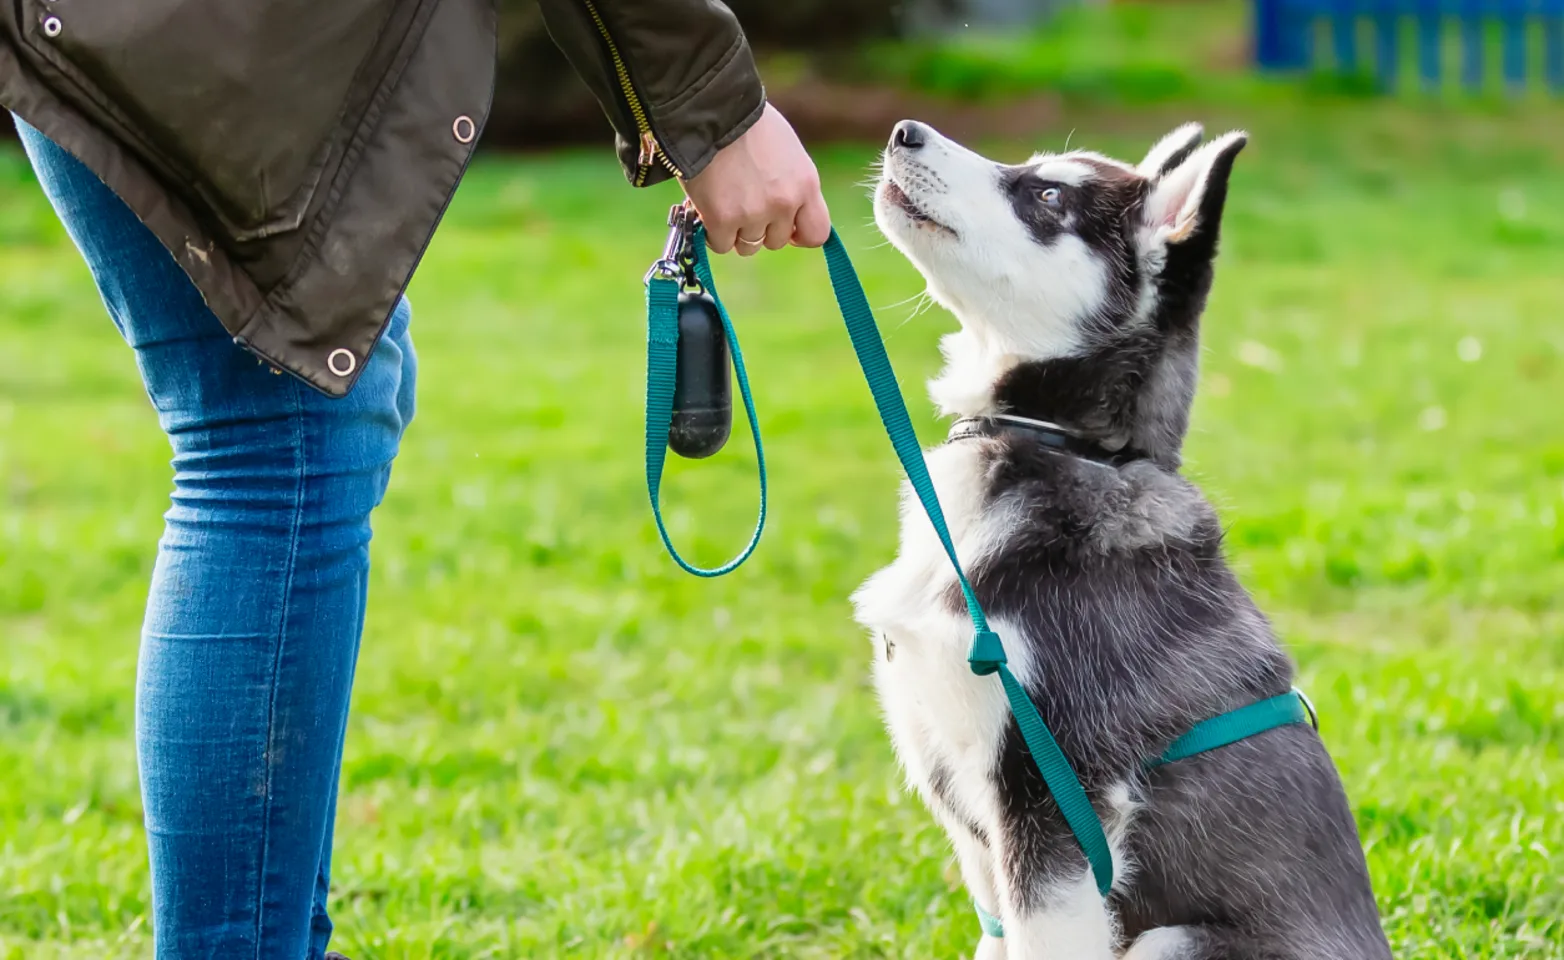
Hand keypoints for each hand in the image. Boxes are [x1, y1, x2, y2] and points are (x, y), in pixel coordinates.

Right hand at [682, 103, 830, 256]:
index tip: (786, 229)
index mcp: (806, 184)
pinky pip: (720, 245)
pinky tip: (708, 209)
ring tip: (724, 202)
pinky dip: (712, 232)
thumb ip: (792, 185)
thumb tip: (788, 217)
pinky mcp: (722, 220)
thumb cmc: (747, 125)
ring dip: (735, 231)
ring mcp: (753, 214)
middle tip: (743, 203)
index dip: (800, 235)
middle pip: (776, 241)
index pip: (817, 233)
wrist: (712, 111)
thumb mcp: (788, 152)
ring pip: (748, 246)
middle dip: (761, 228)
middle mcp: (784, 203)